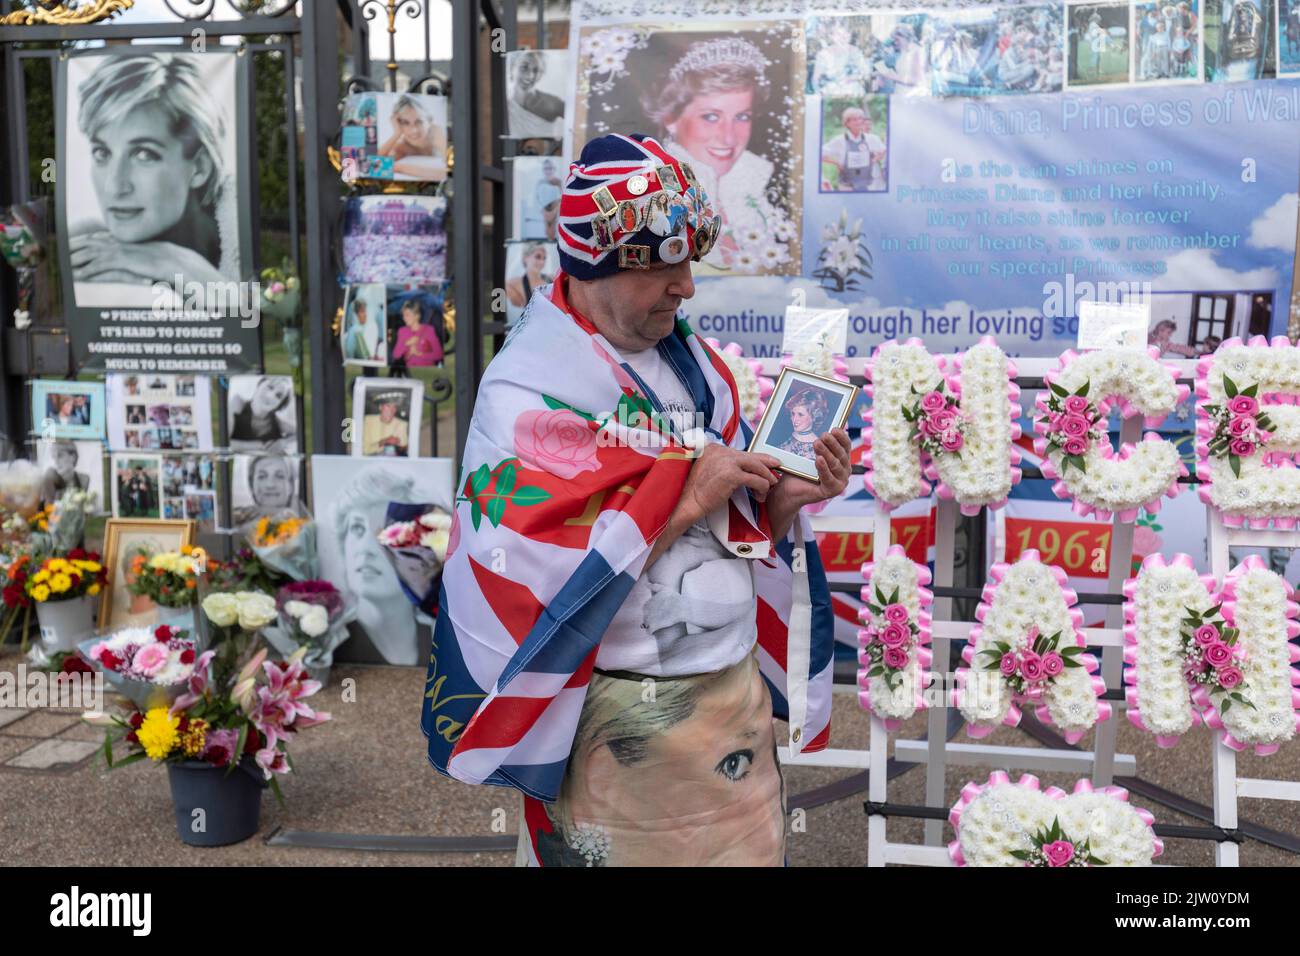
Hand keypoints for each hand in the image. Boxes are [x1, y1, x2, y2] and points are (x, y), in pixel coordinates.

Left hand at [69, 233, 225, 286]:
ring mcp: (122, 252)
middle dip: (75, 246)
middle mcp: (122, 245)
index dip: (87, 240)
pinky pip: (100, 265)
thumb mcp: (155, 259)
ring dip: (77, 259)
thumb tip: (144, 267)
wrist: (179, 264)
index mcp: (128, 243)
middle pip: (92, 243)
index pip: (102, 238)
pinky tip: (78, 276)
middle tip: (61, 249)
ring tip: (64, 264)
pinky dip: (87, 271)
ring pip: (91, 254)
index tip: (76, 242)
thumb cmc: (172, 265)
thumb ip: (145, 260)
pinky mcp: (123, 261)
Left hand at [643, 583, 685, 632]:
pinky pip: (649, 631)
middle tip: (659, 621)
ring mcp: (649, 618)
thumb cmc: (676, 598)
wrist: (682, 607)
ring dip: (650, 625)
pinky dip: (651, 632)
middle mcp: (646, 610)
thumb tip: (646, 584)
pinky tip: (655, 632)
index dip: (652, 612)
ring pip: (646, 624)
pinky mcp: (654, 626)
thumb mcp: (665, 589)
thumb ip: (655, 586)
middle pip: (646, 617)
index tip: (658, 613)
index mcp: (648, 603)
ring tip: (658, 627)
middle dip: (650, 619)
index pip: (646, 609)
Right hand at [680, 443, 780, 525]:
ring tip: (768, 488)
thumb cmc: (698, 492)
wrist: (688, 502)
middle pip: (752, 457)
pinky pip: (755, 480)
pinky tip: (760, 496)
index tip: (769, 462)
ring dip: (765, 479)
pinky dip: (761, 488)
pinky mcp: (732, 475)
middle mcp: (721, 451)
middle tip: (775, 473)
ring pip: (756, 467)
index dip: (757, 458)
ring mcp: (727, 462)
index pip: (741, 452)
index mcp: (714, 448)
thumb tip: (743, 467)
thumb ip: (724, 464)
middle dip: (767, 466)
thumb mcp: (710, 471)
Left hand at [768, 428, 852, 514]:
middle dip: (832, 444)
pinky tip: (818, 460)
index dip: (841, 437)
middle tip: (823, 435)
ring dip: (826, 453)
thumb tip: (819, 425)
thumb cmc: (800, 470)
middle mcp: (844, 470)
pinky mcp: (832, 491)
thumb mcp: (809, 453)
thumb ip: (818, 442)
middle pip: (841, 454)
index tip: (834, 428)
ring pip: (835, 465)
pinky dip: (824, 469)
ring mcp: (840, 481)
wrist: (789, 489)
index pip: (845, 445)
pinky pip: (829, 478)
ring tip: (817, 443)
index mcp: (842, 458)